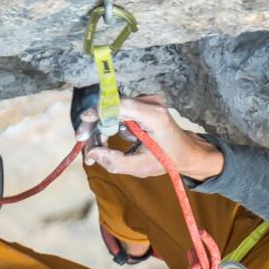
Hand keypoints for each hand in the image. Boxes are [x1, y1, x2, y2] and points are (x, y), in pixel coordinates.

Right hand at [81, 96, 223, 180]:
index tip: (84, 123)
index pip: (121, 105)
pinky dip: (109, 125)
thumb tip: (92, 153)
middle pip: (113, 106)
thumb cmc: (167, 160)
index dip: (99, 112)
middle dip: (95, 125)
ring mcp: (148, 100)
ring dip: (101, 127)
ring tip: (98, 147)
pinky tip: (108, 140)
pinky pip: (118, 111)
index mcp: (155, 116)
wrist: (185, 151)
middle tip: (82, 142)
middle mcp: (152, 102)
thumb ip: (116, 162)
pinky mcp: (143, 103)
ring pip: (113, 110)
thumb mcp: (141, 167)